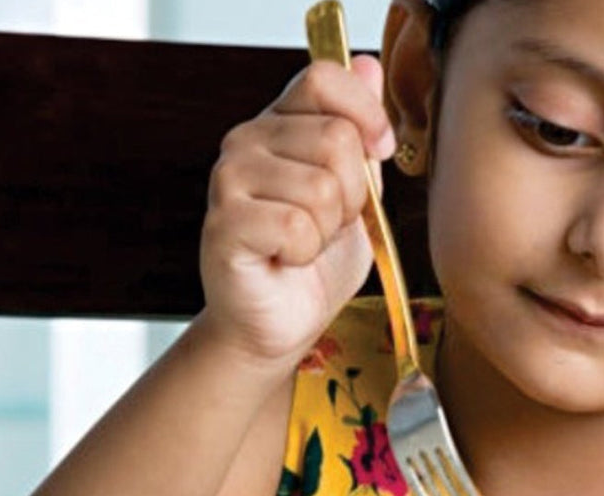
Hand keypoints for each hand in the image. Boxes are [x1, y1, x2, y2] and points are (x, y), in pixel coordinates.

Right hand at [198, 56, 393, 371]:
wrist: (280, 323)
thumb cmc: (315, 263)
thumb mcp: (357, 194)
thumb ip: (361, 136)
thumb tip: (368, 64)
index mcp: (280, 123)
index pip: (323, 78)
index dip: (365, 113)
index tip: (379, 151)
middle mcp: (247, 141)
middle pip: (335, 139)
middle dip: (352, 196)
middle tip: (328, 225)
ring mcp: (229, 179)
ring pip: (320, 187)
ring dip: (328, 230)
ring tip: (305, 245)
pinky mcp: (224, 224)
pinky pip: (295, 226)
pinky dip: (305, 253)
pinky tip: (285, 260)